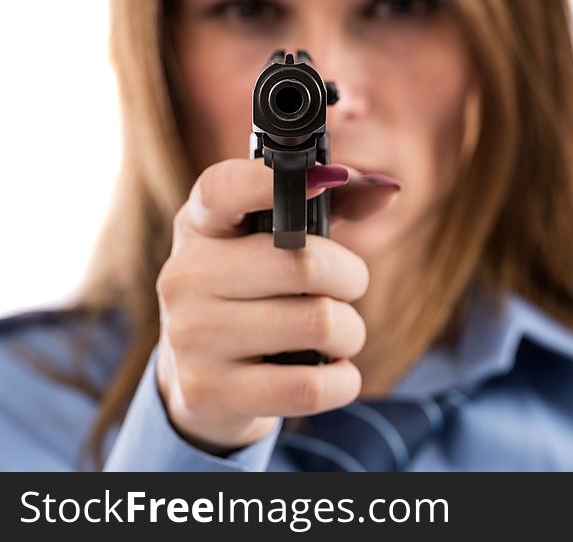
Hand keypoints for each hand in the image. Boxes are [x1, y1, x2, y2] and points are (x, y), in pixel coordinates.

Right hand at [154, 158, 399, 453]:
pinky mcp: (208, 393)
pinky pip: (312, 386)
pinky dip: (344, 381)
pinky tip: (334, 373)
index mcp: (200, 226)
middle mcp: (185, 276)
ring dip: (351, 332)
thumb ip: (333, 206)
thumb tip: (388, 189)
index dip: (271, 181)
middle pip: (303, 263)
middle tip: (347, 289)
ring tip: (339, 335)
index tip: (324, 180)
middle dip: (350, 278)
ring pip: (319, 323)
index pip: (224, 189)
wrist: (202, 385)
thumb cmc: (256, 295)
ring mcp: (190, 337)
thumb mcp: (278, 244)